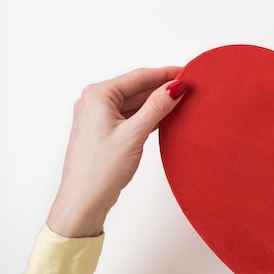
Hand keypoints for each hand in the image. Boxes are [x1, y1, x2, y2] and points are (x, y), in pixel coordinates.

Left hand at [47, 67, 185, 237]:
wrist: (84, 200)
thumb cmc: (100, 170)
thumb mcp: (134, 135)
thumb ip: (156, 108)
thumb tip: (175, 87)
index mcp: (97, 95)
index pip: (139, 77)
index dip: (166, 74)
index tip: (187, 72)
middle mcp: (95, 102)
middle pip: (137, 88)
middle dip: (162, 88)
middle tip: (190, 87)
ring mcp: (99, 117)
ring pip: (135, 103)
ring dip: (157, 103)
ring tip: (182, 101)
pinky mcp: (106, 132)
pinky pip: (131, 116)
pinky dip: (148, 116)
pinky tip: (166, 117)